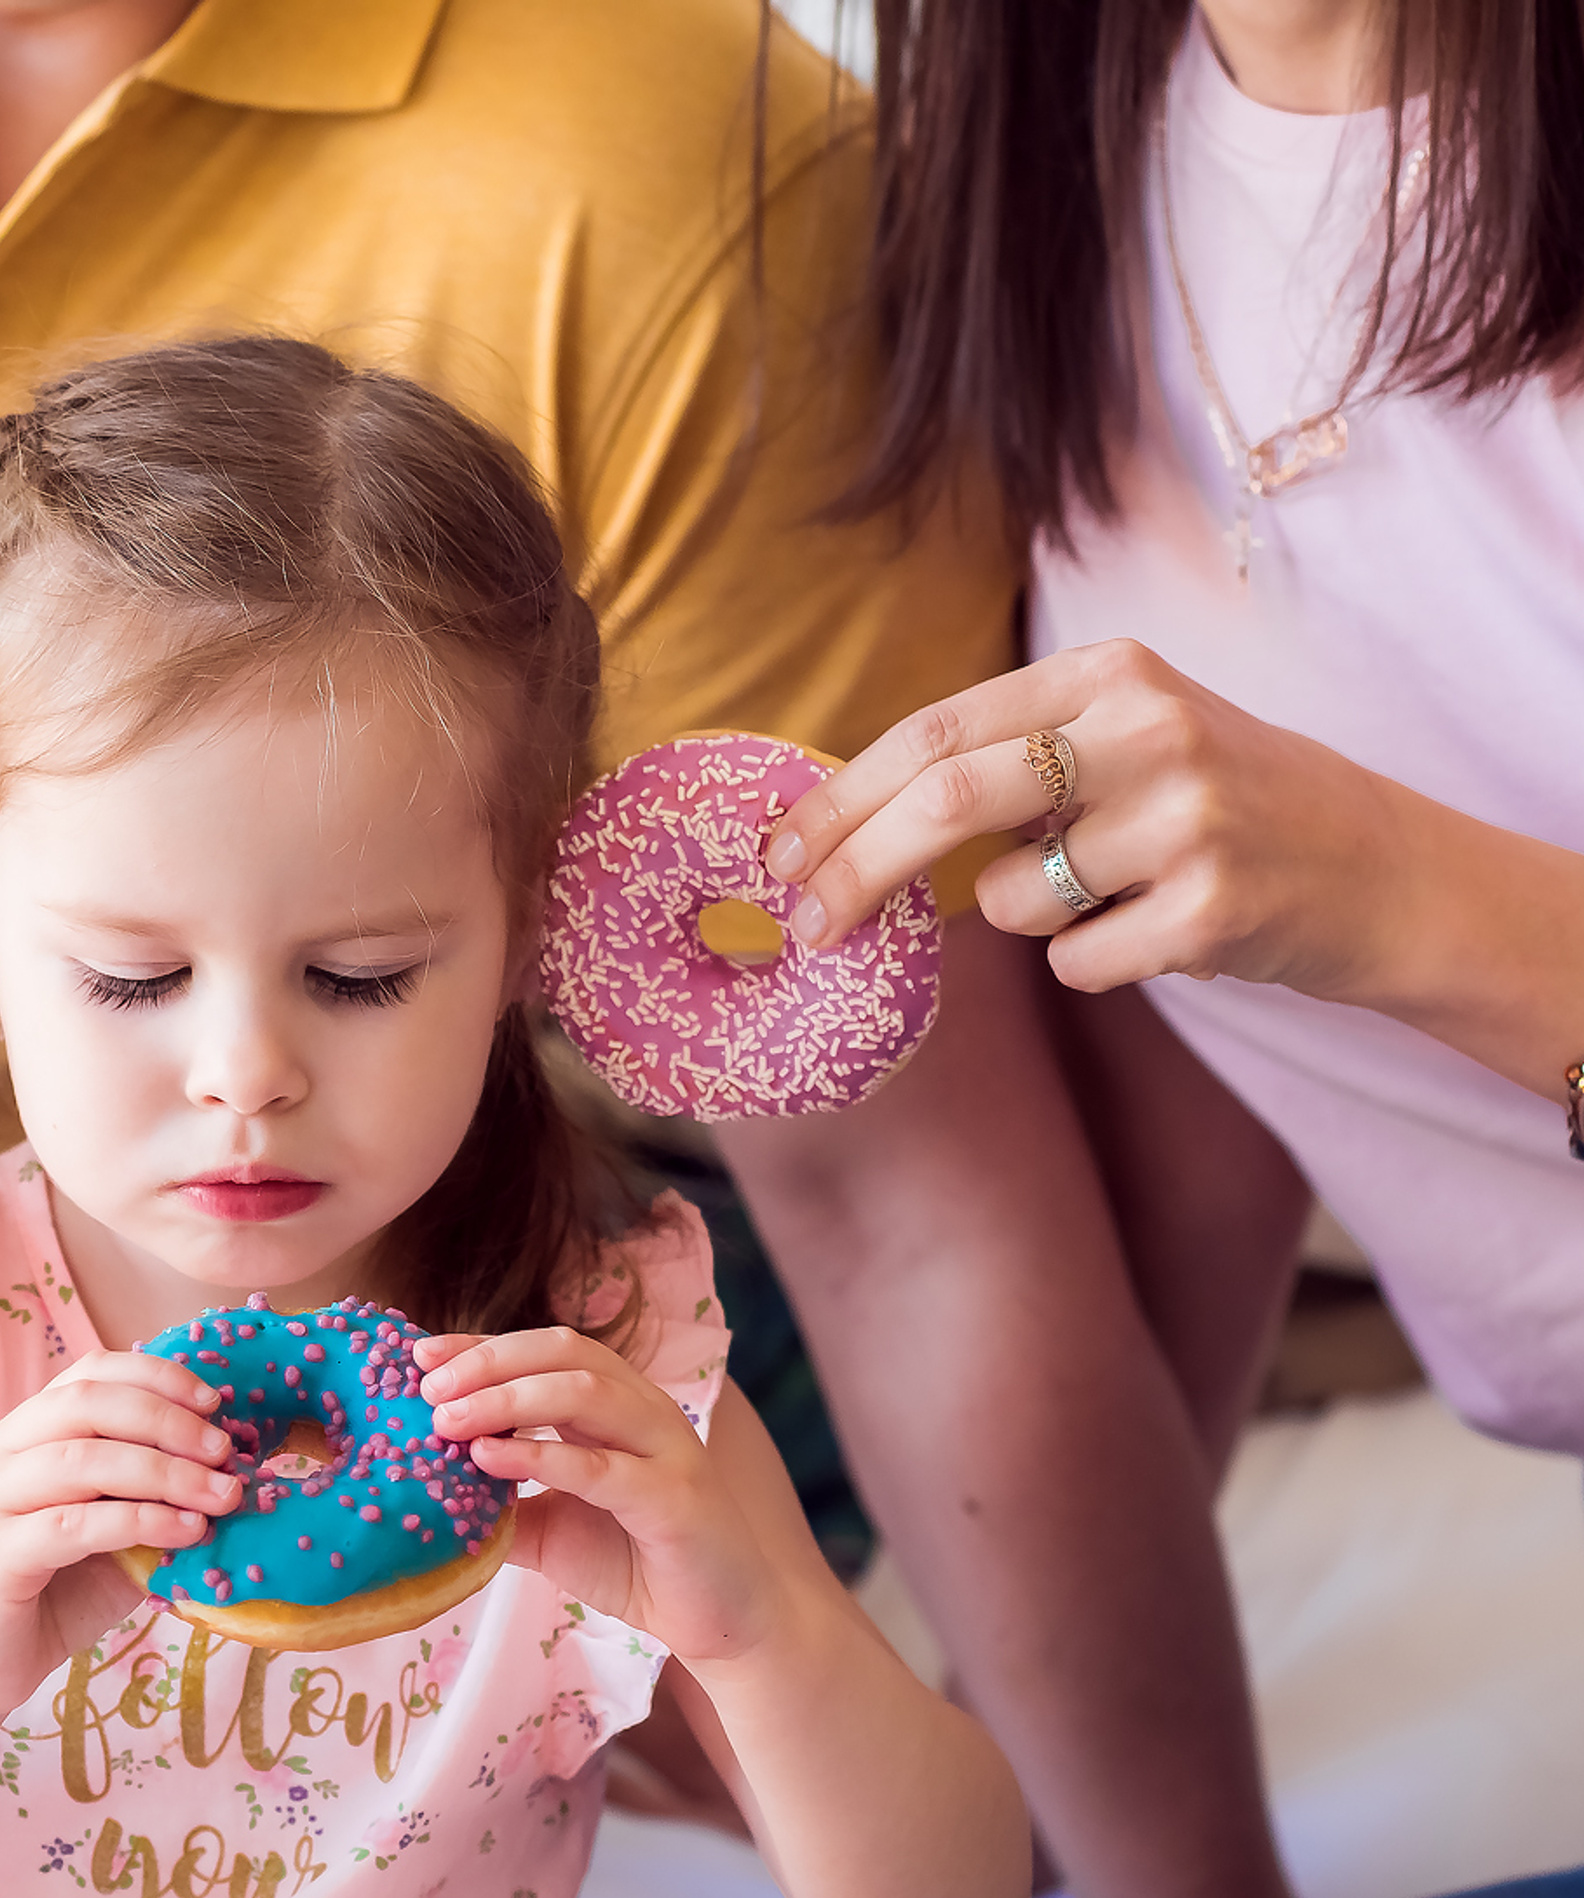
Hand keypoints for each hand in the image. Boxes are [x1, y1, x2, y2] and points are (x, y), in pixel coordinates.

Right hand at [0, 1351, 242, 1718]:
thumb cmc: (45, 1600)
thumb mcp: (108, 1538)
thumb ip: (146, 1499)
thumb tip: (226, 1475)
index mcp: (23, 1435)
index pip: (89, 1374)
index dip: (157, 1377)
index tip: (216, 1403)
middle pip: (88, 1403)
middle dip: (168, 1420)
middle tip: (225, 1452)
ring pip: (83, 1458)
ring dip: (166, 1472)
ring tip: (222, 1496)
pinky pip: (74, 1524)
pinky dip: (140, 1521)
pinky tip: (187, 1532)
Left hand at [416, 1328, 798, 1671]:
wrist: (721, 1623)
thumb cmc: (638, 1564)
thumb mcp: (551, 1527)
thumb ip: (501, 1501)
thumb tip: (429, 1488)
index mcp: (618, 1405)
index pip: (546, 1351)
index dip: (483, 1346)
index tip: (422, 1356)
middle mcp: (645, 1411)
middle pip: (564, 1353)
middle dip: (489, 1361)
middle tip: (426, 1387)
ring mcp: (666, 1448)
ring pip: (584, 1393)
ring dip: (507, 1398)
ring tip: (446, 1420)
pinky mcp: (675, 1498)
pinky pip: (601, 1466)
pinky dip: (540, 1456)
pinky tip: (489, 1457)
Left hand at [761, 639, 1407, 1004]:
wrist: (1378, 871)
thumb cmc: (1215, 807)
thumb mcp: (1122, 738)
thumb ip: (1003, 759)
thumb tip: (837, 824)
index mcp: (1107, 674)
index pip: (932, 734)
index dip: (838, 801)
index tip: (776, 857)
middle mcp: (1147, 729)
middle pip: (946, 803)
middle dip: (854, 871)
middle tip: (805, 926)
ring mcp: (1185, 819)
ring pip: (1010, 903)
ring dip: (1026, 919)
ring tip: (1112, 892)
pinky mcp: (1210, 910)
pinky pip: (1075, 965)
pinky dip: (1091, 962)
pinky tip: (1162, 930)